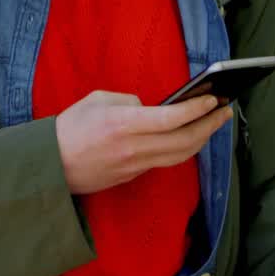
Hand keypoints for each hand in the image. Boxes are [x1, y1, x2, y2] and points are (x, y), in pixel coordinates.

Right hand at [55, 90, 231, 194]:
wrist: (50, 165)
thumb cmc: (69, 128)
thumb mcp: (96, 100)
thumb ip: (128, 101)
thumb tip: (150, 108)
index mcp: (123, 124)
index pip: (170, 119)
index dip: (196, 110)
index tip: (213, 99)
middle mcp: (133, 148)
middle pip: (184, 141)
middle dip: (209, 126)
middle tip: (225, 111)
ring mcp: (134, 166)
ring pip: (179, 155)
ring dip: (201, 139)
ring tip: (214, 124)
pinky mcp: (132, 176)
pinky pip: (164, 161)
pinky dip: (181, 148)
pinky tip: (189, 136)